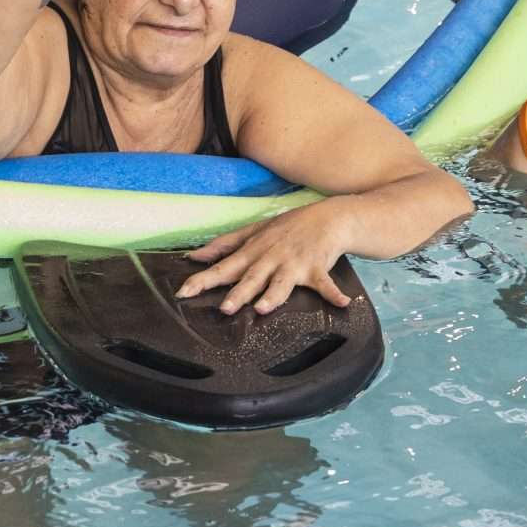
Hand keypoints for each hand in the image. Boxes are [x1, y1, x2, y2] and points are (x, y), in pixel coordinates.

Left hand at [176, 202, 355, 315]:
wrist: (326, 217)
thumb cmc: (287, 227)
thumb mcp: (253, 232)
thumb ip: (223, 245)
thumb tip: (193, 256)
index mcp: (253, 252)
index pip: (223, 267)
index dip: (204, 279)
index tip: (184, 291)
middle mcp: (270, 259)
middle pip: (251, 278)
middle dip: (238, 293)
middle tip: (224, 308)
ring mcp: (294, 264)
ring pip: (281, 282)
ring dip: (274, 295)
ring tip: (264, 308)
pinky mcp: (316, 269)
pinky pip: (325, 283)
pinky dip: (333, 293)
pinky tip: (342, 303)